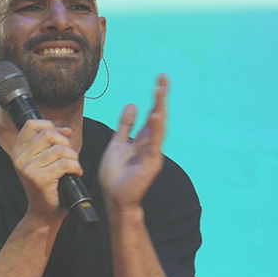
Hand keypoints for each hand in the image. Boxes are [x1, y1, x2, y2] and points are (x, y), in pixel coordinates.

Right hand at [11, 118, 80, 221]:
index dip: (50, 125)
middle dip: (65, 142)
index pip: (31, 124)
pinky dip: (76, 167)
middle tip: (70, 155)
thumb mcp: (45, 160)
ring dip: (73, 156)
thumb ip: (52, 142)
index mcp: (18, 151)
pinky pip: (65, 163)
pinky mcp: (40, 179)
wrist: (43, 213)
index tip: (60, 138)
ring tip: (73, 166)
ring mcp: (28, 169)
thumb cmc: (47, 186)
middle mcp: (20, 159)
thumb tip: (66, 130)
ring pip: (60, 149)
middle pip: (48, 133)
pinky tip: (76, 173)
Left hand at [99, 74, 168, 208]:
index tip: (160, 80)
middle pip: (158, 117)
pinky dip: (155, 130)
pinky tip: (155, 117)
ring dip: (159, 109)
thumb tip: (133, 104)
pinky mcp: (150, 163)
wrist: (114, 197)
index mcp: (143, 139)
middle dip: (160, 98)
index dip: (156, 97)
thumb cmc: (115, 174)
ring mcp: (152, 153)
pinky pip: (153, 144)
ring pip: (158, 128)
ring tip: (160, 91)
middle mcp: (150, 144)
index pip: (151, 114)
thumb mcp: (118, 143)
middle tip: (163, 79)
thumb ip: (125, 125)